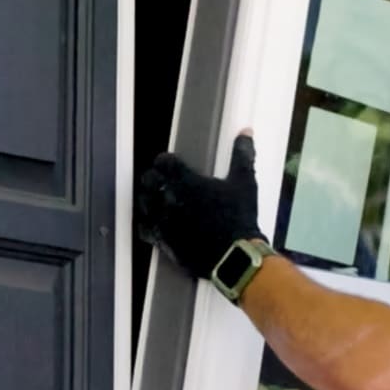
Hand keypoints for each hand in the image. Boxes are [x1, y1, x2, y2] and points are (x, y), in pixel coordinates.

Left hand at [135, 132, 265, 278]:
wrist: (233, 257)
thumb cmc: (239, 217)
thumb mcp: (245, 183)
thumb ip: (243, 156)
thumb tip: (246, 132)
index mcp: (186, 181)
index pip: (163, 162)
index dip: (166, 160)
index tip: (172, 162)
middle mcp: (168, 199)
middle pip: (148, 181)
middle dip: (154, 178)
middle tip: (164, 180)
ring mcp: (162, 221)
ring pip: (143, 203)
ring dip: (148, 198)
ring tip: (158, 199)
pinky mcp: (162, 240)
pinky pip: (144, 227)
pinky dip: (147, 222)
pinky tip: (156, 222)